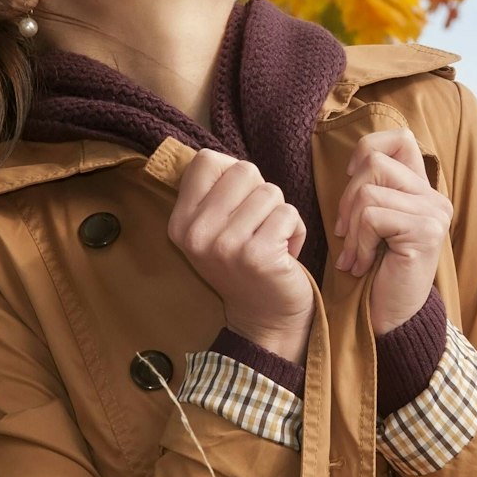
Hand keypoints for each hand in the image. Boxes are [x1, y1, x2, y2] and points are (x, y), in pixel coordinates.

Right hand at [167, 149, 314, 364]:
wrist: (265, 319)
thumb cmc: (245, 265)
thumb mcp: (214, 229)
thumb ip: (214, 192)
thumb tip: (221, 158)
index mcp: (180, 222)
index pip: (205, 160)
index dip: (232, 173)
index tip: (238, 202)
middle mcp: (197, 233)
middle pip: (243, 171)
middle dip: (261, 194)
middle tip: (257, 226)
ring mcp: (226, 245)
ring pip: (270, 192)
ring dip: (280, 215)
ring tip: (271, 241)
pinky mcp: (258, 255)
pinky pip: (289, 214)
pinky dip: (296, 231)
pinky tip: (285, 254)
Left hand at [331, 128, 451, 334]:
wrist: (393, 318)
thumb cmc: (377, 272)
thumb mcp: (373, 225)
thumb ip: (373, 191)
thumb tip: (352, 163)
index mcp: (422, 190)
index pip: (401, 139)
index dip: (368, 149)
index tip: (351, 179)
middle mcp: (435, 197)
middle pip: (375, 162)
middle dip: (347, 197)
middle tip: (344, 232)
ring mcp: (433, 213)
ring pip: (369, 191)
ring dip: (351, 227)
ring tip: (354, 254)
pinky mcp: (425, 232)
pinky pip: (373, 218)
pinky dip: (358, 244)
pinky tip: (362, 265)